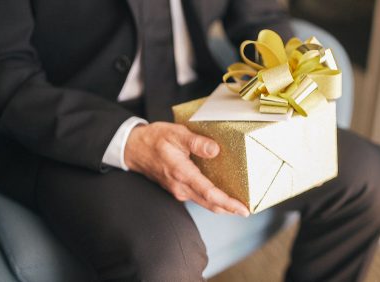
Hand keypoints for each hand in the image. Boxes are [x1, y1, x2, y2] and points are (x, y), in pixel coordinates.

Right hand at [124, 122, 249, 216]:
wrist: (133, 148)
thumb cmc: (155, 139)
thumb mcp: (176, 133)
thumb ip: (196, 142)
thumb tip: (215, 150)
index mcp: (182, 172)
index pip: (209, 193)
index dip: (227, 202)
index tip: (242, 208)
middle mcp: (180, 186)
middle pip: (209, 203)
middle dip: (229, 209)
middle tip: (246, 211)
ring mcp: (178, 190)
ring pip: (204, 203)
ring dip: (221, 206)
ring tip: (237, 206)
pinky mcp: (177, 189)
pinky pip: (198, 198)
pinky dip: (211, 200)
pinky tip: (221, 196)